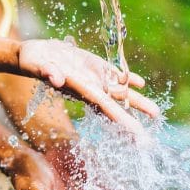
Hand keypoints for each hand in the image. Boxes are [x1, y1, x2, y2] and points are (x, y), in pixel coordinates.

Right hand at [17, 39, 159, 135]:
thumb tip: (56, 78)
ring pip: (120, 92)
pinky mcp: (93, 65)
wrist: (33, 54)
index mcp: (81, 90)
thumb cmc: (33, 62)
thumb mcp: (38, 65)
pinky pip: (114, 74)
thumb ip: (48, 72)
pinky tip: (141, 83)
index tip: (138, 134)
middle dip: (136, 117)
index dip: (123, 120)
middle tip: (151, 135)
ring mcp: (94, 77)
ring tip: (155, 113)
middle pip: (118, 105)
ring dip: (137, 101)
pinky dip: (128, 79)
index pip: (106, 108)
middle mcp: (91, 87)